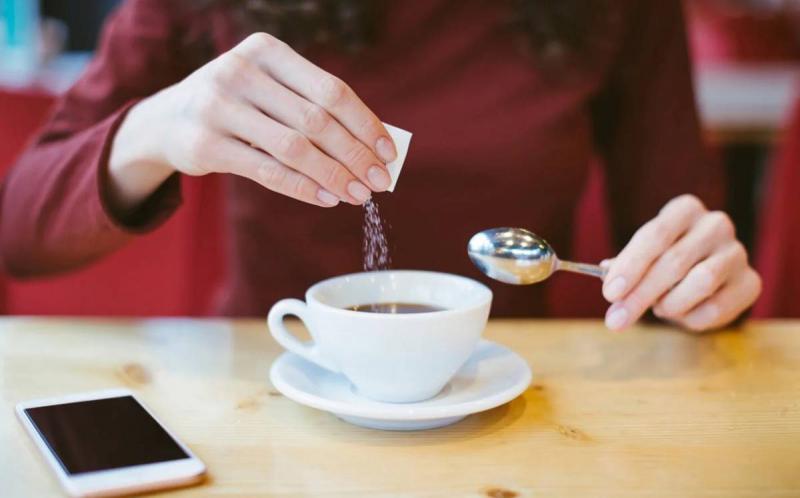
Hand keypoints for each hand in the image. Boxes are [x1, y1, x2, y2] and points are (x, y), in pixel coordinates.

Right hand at [110, 33, 396, 209]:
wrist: (167, 119)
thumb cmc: (238, 104)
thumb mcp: (270, 90)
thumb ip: (313, 108)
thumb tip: (372, 148)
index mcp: (267, 50)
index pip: (331, 90)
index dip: (365, 124)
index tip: (388, 153)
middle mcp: (240, 71)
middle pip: (316, 120)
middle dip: (355, 155)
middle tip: (379, 182)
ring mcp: (218, 106)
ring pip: (294, 148)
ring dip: (333, 176)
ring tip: (358, 195)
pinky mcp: (205, 144)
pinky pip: (267, 171)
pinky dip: (303, 188)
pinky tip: (326, 199)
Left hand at [601, 194, 761, 331]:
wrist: (706, 278)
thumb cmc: (664, 261)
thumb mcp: (642, 258)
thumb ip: (625, 268)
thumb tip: (609, 281)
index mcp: (684, 210)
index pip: (655, 235)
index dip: (630, 266)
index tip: (610, 293)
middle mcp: (715, 225)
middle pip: (674, 262)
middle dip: (640, 295)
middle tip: (616, 319)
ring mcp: (737, 252)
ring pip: (701, 282)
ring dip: (669, 304)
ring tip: (659, 308)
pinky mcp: (750, 282)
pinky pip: (717, 308)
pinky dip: (691, 318)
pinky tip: (683, 314)